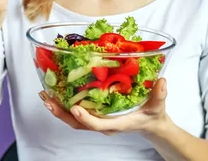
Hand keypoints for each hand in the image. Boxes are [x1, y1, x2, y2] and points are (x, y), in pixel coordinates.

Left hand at [40, 78, 169, 135]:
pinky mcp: (96, 116)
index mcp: (118, 123)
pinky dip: (64, 105)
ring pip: (74, 120)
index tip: (75, 108)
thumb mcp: (158, 106)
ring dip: (59, 109)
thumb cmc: (153, 115)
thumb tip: (162, 82)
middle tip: (47, 100)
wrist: (151, 124)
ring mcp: (98, 121)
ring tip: (45, 95)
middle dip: (62, 113)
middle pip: (78, 124)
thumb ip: (160, 95)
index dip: (86, 118)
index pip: (98, 125)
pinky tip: (56, 93)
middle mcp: (104, 124)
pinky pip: (77, 114)